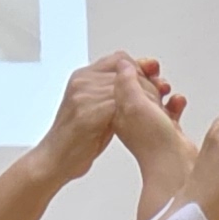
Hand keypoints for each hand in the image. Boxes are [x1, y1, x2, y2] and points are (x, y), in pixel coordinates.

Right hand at [28, 52, 171, 184]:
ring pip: (127, 86)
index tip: (155, 76)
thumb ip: (111, 95)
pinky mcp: (88, 112)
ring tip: (158, 109)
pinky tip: (146, 120)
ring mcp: (84, 95)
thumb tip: (136, 87)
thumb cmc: (76, 140)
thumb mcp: (94, 110)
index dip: (140, 67)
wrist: (55, 160)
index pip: (119, 59)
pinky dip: (138, 111)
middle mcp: (82, 81)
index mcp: (83, 77)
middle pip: (126, 70)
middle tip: (163, 92)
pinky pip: (121, 104)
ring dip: (146, 97)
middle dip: (149, 81)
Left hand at [112, 56, 195, 211]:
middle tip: (156, 76)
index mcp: (120, 110)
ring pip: (154, 98)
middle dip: (149, 79)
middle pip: (138, 88)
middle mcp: (132, 118)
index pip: (121, 82)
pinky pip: (170, 110)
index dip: (133, 70)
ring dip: (162, 90)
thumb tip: (123, 64)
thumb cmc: (153, 142)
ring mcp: (149, 125)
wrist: (175, 164)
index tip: (145, 66)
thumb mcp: (134, 103)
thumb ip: (127, 82)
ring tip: (167, 89)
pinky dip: (175, 104)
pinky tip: (178, 102)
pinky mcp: (166, 131)